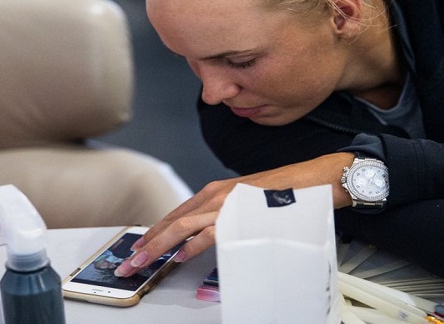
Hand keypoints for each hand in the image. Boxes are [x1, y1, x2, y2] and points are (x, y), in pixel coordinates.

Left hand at [113, 152, 354, 276]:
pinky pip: (210, 231)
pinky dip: (192, 245)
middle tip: (129, 264)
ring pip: (182, 227)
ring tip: (142, 263)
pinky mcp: (240, 212)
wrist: (314, 179)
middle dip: (146, 244)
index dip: (153, 234)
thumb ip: (224, 218)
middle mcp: (214, 195)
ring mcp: (226, 202)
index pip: (175, 216)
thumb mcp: (245, 205)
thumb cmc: (283, 194)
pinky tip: (179, 256)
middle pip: (171, 222)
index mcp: (214, 193)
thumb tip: (206, 239)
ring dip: (158, 246)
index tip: (137, 249)